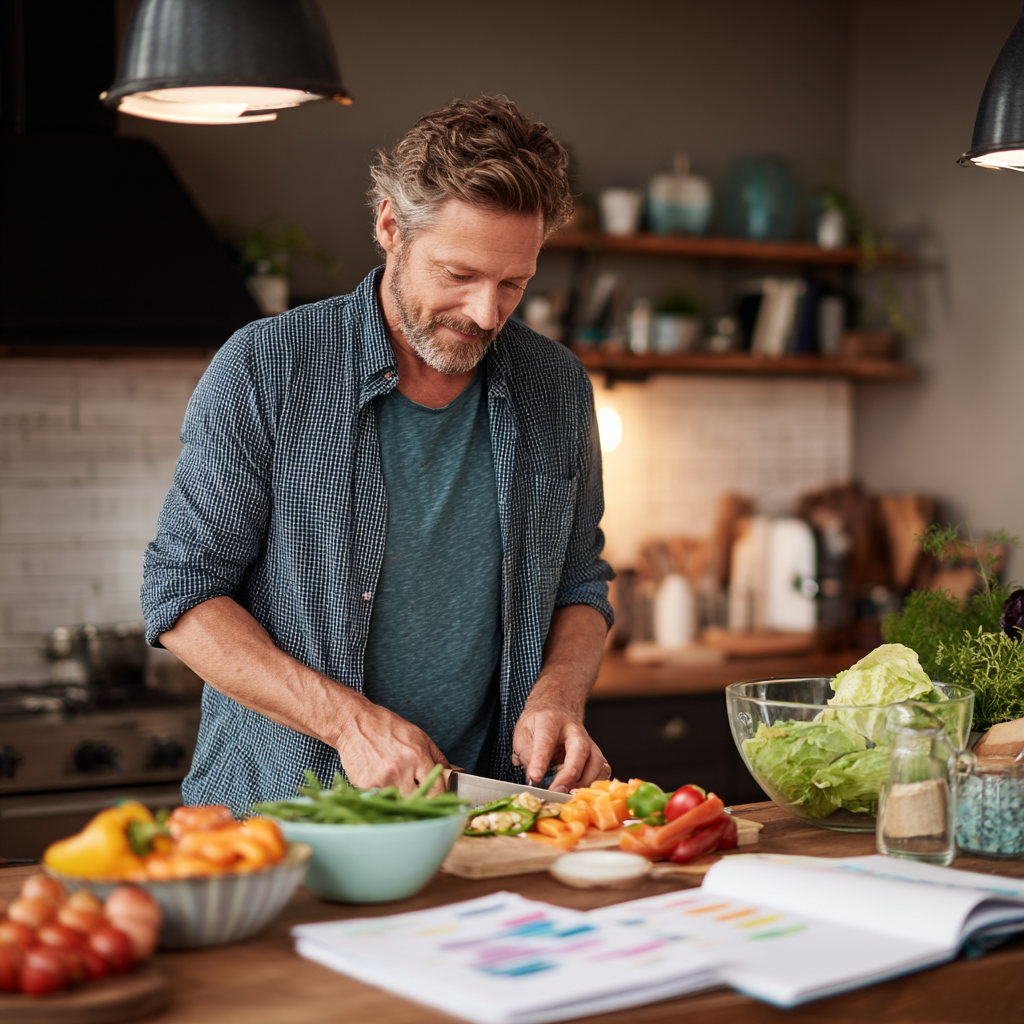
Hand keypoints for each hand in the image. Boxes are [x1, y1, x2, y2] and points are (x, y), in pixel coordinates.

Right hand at [335, 700, 449, 795]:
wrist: (354, 724)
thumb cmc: (387, 727)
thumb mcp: (419, 736)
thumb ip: (438, 757)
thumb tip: (455, 772)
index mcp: (418, 756)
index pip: (437, 789)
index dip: (439, 796)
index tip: (436, 797)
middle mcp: (402, 769)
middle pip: (420, 801)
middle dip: (421, 800)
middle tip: (416, 794)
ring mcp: (384, 780)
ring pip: (401, 804)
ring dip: (402, 800)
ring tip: (398, 788)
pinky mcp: (367, 786)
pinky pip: (382, 801)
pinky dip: (385, 797)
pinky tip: (383, 785)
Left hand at [512, 698, 610, 792]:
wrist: (557, 708)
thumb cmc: (538, 724)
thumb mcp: (523, 733)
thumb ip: (527, 756)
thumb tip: (535, 781)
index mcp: (550, 721)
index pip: (547, 740)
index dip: (540, 760)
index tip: (534, 777)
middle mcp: (574, 730)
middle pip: (579, 750)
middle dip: (568, 775)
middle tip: (555, 791)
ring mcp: (589, 741)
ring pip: (596, 762)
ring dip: (583, 783)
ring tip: (567, 794)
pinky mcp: (596, 753)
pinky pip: (603, 770)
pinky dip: (595, 784)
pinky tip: (581, 791)